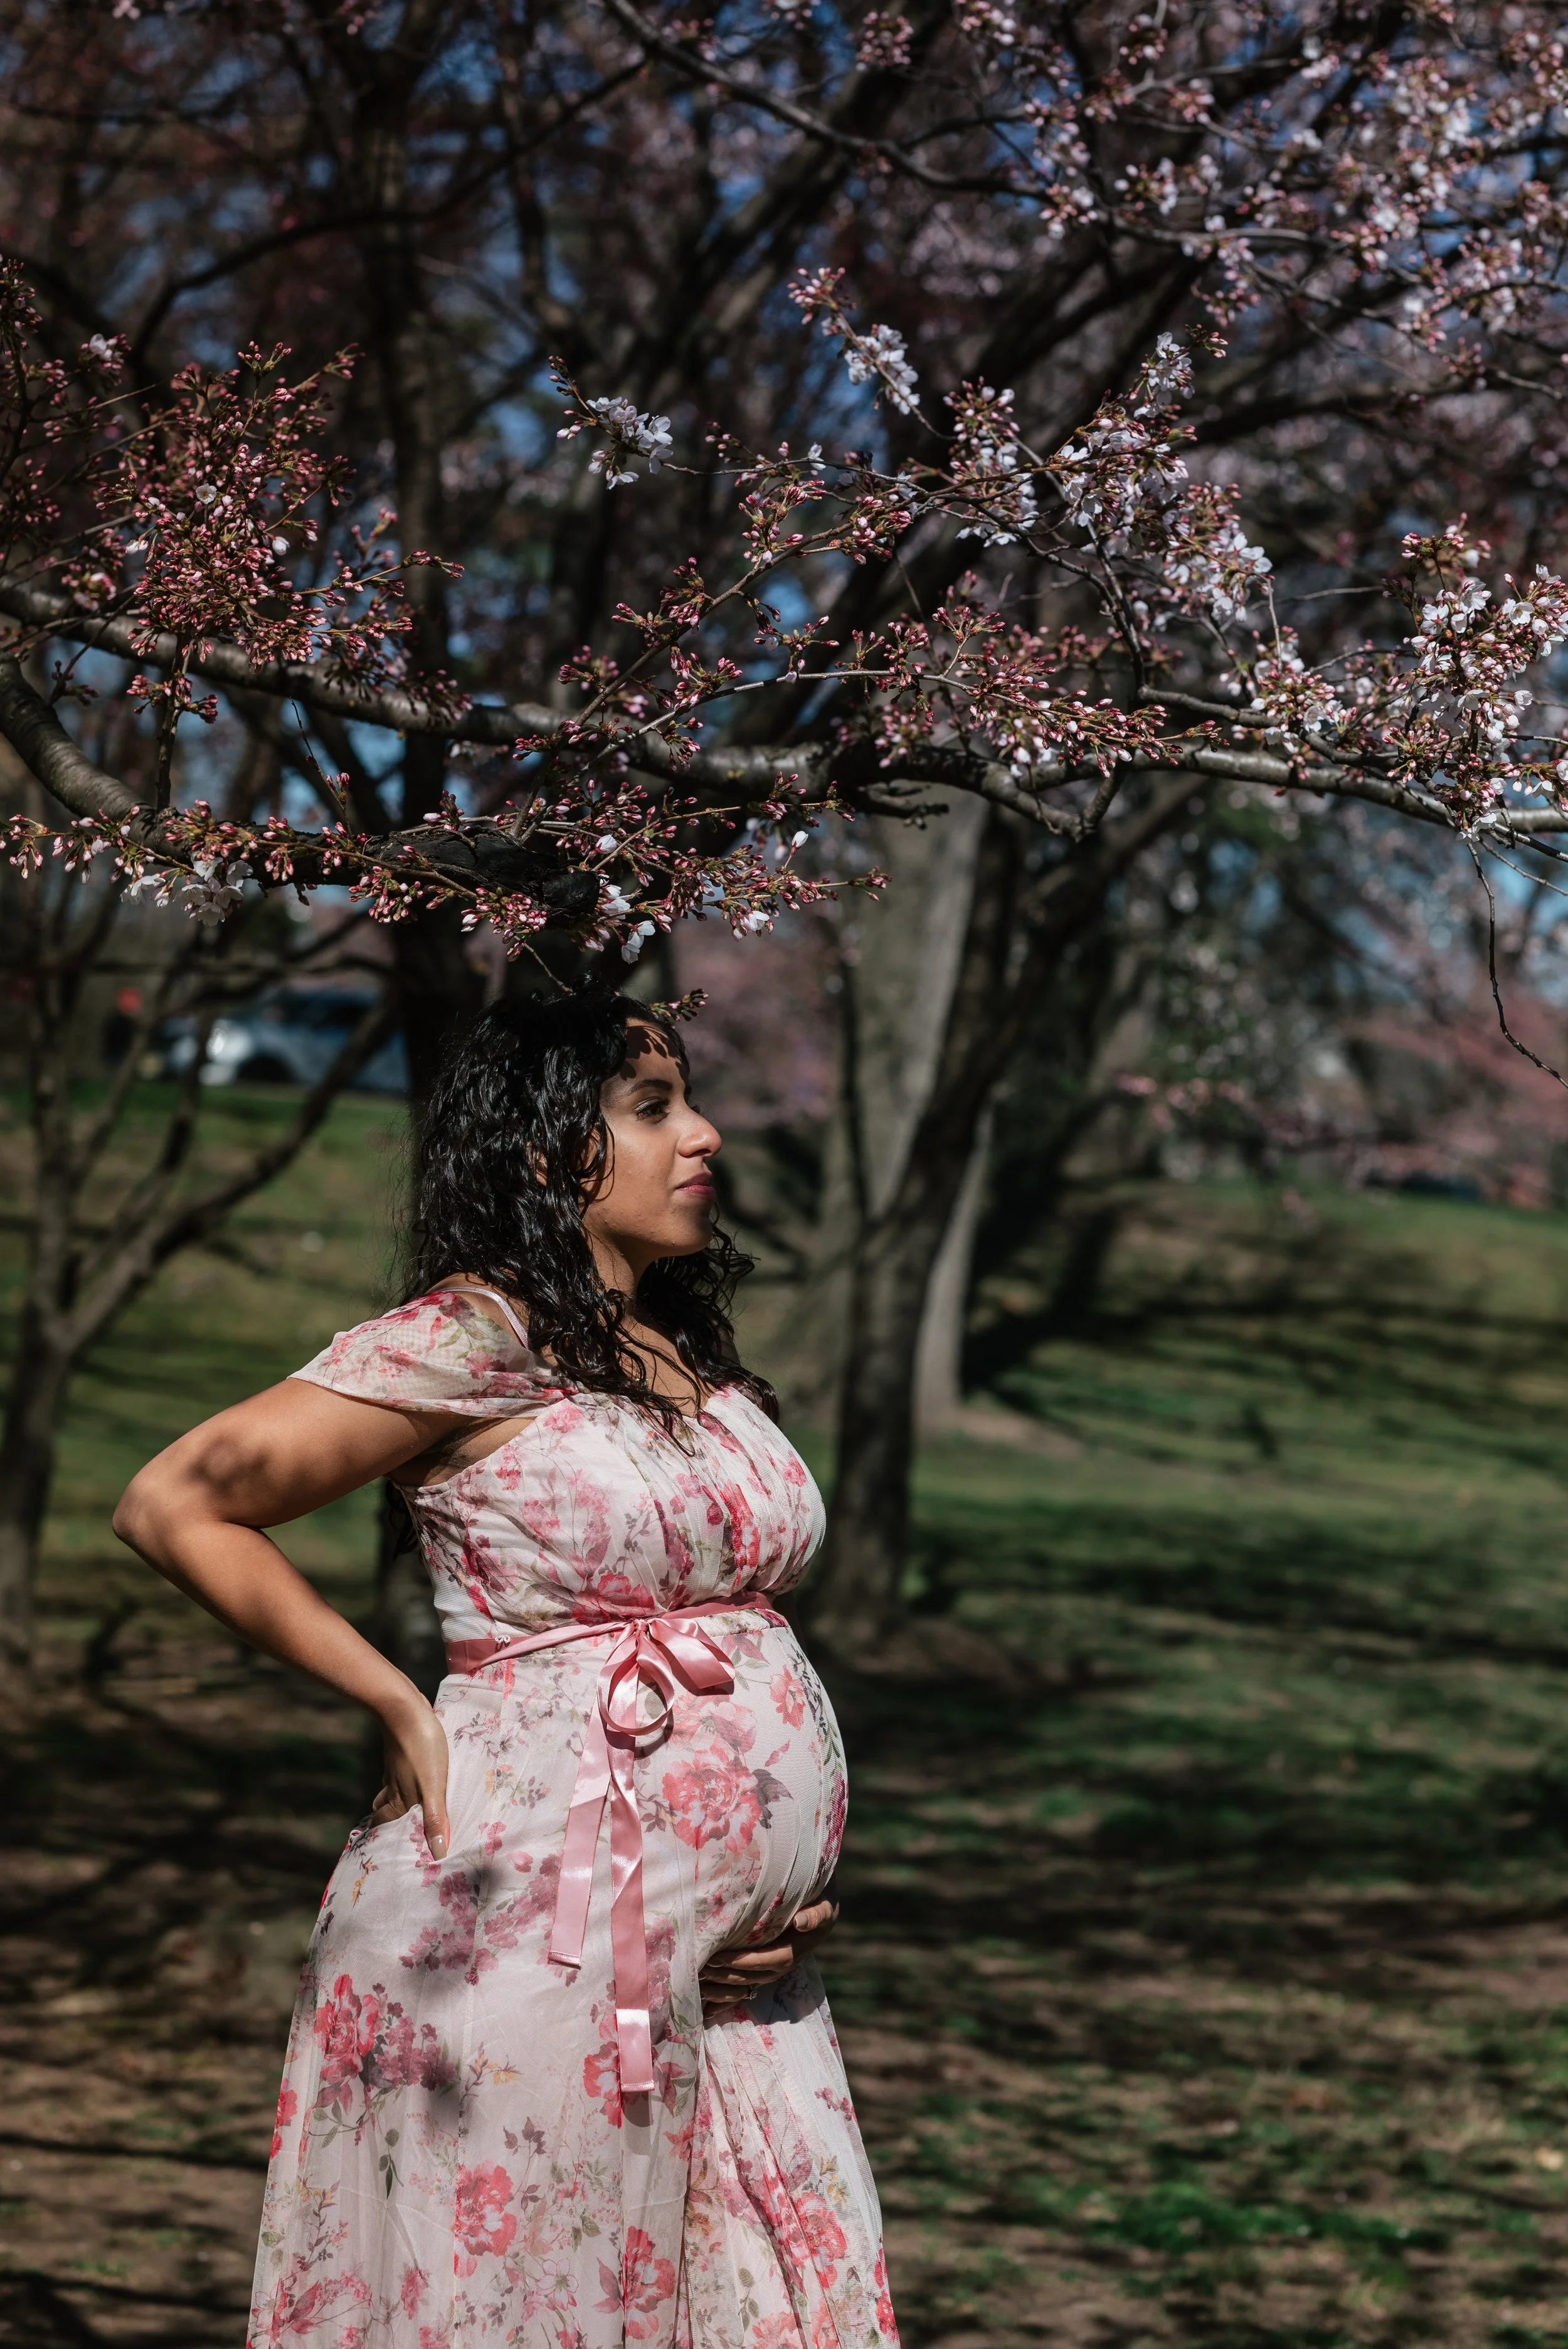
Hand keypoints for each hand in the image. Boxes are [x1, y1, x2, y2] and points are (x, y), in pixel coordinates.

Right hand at [371, 1698, 450, 1859]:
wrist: (403, 1709)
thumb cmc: (422, 1748)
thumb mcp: (433, 1785)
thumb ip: (435, 1817)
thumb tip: (438, 1853)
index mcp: (400, 1799)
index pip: (384, 1826)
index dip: (383, 1840)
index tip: (383, 1854)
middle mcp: (393, 1787)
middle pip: (384, 1812)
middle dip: (386, 1825)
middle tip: (392, 1837)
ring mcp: (394, 1769)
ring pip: (388, 1793)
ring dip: (392, 1804)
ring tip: (399, 1814)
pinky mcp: (399, 1753)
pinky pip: (396, 1776)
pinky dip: (400, 1784)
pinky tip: (409, 1779)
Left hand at [699, 1887, 839, 2023]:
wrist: (820, 1906)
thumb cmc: (819, 1902)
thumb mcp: (823, 1906)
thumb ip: (816, 1914)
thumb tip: (801, 1922)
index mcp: (795, 1950)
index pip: (767, 1960)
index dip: (743, 1962)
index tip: (719, 1958)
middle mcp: (783, 1964)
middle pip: (753, 1975)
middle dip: (727, 1974)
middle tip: (701, 1968)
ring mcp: (774, 1968)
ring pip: (748, 1982)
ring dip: (725, 1984)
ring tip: (699, 1980)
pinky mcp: (766, 1967)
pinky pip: (747, 1984)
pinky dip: (728, 1999)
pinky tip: (708, 2009)